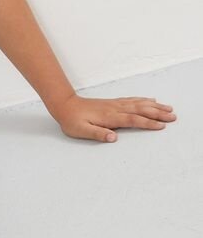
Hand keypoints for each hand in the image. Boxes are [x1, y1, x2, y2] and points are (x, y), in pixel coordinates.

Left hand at [51, 94, 176, 141]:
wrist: (64, 105)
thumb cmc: (72, 120)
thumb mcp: (81, 131)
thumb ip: (98, 134)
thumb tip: (113, 138)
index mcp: (109, 117)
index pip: (133, 120)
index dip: (148, 123)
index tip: (162, 126)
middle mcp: (115, 108)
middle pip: (141, 110)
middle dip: (158, 113)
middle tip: (173, 116)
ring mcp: (115, 104)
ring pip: (139, 103)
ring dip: (154, 105)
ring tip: (168, 108)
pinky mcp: (113, 102)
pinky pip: (132, 100)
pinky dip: (143, 99)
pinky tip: (150, 100)